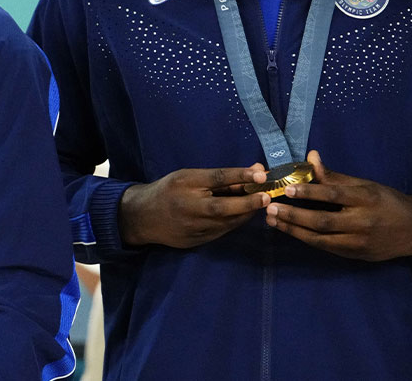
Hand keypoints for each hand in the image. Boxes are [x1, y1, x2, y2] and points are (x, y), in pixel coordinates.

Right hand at [119, 164, 269, 248]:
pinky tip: (242, 214)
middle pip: (224, 206)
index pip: (217, 178)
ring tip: (260, 203)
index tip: (260, 173)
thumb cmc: (169, 191)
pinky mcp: (198, 240)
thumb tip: (255, 171)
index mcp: (185, 184)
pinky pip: (222, 230)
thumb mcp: (189, 177)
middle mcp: (189, 207)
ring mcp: (193, 227)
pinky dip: (235, 222)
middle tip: (268, 196)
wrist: (143, 218)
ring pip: (228, 221)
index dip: (240, 175)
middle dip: (249, 202)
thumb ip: (221, 176)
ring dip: (246, 213)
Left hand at [265, 150, 411, 260]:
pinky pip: (326, 247)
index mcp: (367, 198)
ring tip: (273, 220)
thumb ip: (335, 176)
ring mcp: (359, 241)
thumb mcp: (365, 185)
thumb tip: (311, 156)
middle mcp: (363, 222)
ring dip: (294, 230)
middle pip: (323, 221)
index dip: (310, 192)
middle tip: (270, 208)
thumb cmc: (387, 201)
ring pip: (321, 238)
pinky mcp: (356, 255)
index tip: (288, 188)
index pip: (334, 195)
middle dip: (294, 216)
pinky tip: (290, 230)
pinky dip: (306, 239)